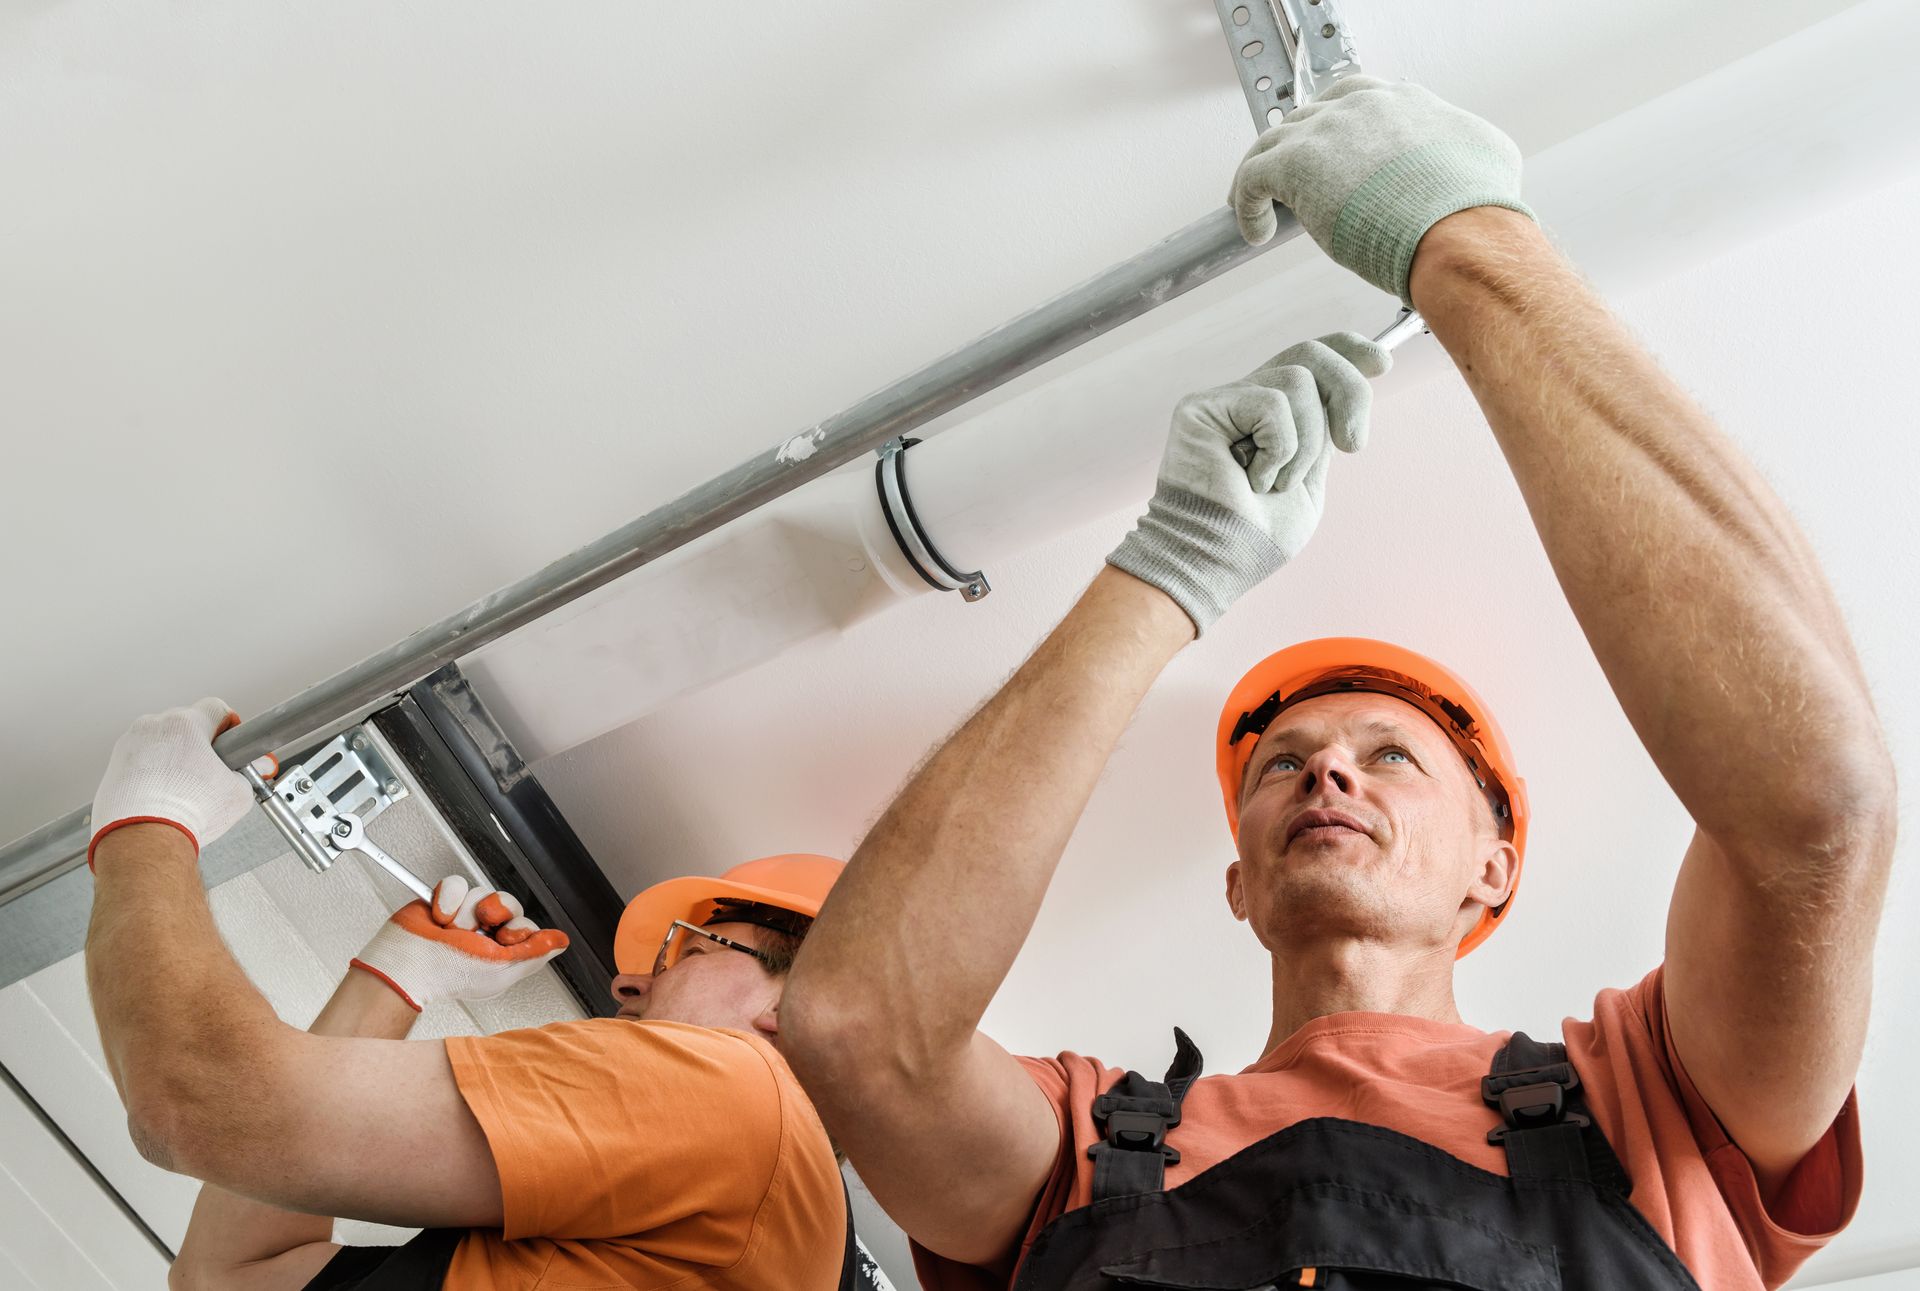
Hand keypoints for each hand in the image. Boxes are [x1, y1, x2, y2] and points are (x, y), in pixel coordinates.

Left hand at [90, 698, 275, 866]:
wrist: (142, 839)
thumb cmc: (184, 813)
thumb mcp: (238, 793)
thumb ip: (248, 774)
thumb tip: (253, 771)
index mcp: (186, 724)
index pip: (216, 707)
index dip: (229, 726)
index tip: (230, 743)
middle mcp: (154, 726)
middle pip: (186, 724)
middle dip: (199, 743)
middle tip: (208, 771)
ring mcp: (130, 744)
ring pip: (161, 740)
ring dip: (173, 755)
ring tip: (182, 787)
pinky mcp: (115, 764)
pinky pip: (140, 759)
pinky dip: (151, 771)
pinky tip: (162, 794)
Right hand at [351, 875, 568, 1011]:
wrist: (408, 965)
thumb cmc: (449, 975)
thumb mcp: (501, 971)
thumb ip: (534, 954)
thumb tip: (561, 942)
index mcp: (501, 948)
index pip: (525, 924)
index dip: (519, 927)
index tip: (506, 937)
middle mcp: (484, 930)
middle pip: (507, 903)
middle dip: (494, 914)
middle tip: (478, 931)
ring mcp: (463, 913)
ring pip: (482, 892)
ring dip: (466, 913)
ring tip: (451, 931)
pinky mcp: (443, 898)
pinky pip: (459, 882)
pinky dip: (449, 898)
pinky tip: (440, 917)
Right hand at [1107, 333, 1388, 634]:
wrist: (1218, 562)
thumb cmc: (1256, 538)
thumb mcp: (1307, 482)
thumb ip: (1323, 436)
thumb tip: (1352, 392)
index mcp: (1270, 416)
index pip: (1307, 359)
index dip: (1347, 350)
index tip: (1382, 363)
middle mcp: (1245, 400)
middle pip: (1310, 355)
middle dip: (1349, 391)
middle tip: (1354, 445)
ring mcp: (1222, 401)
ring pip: (1298, 381)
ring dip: (1307, 444)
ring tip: (1277, 484)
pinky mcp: (1202, 407)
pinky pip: (1272, 404)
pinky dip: (1279, 448)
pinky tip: (1252, 478)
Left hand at [1230, 75, 1531, 303]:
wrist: (1459, 229)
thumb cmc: (1475, 209)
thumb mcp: (1487, 157)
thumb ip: (1463, 152)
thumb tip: (1465, 166)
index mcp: (1403, 102)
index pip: (1355, 101)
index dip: (1337, 129)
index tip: (1331, 156)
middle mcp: (1361, 108)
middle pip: (1310, 117)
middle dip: (1298, 148)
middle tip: (1291, 184)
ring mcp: (1326, 131)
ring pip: (1272, 141)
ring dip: (1262, 172)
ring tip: (1259, 207)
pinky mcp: (1295, 164)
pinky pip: (1251, 177)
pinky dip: (1246, 203)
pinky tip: (1254, 231)